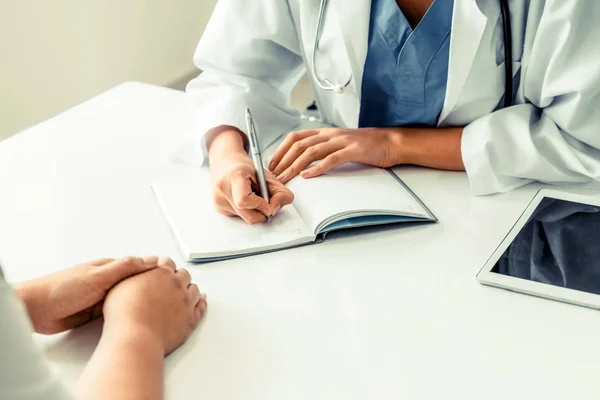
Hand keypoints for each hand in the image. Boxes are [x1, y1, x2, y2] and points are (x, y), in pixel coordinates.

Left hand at [14, 257, 158, 333]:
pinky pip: (118, 309)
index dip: (156, 269)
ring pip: (128, 297)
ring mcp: (103, 296)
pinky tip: (138, 315)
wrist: (37, 309)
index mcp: (110, 267)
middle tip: (171, 291)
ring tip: (160, 304)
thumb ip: (123, 268)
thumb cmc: (61, 288)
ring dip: (141, 299)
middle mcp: (108, 280)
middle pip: (136, 282)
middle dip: (152, 286)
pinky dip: (128, 311)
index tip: (172, 273)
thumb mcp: (97, 276)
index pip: (139, 265)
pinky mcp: (97, 311)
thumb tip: (149, 260)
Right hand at [102, 258, 206, 354]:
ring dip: (189, 289)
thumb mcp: (120, 285)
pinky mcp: (190, 319)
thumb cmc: (125, 313)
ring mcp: (186, 302)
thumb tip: (137, 271)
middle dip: (177, 277)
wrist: (136, 336)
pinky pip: (201, 308)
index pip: (167, 263)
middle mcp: (177, 285)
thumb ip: (133, 275)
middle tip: (170, 282)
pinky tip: (202, 301)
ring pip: (194, 290)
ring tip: (184, 292)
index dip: (163, 266)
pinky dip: (202, 303)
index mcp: (161, 273)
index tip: (161, 269)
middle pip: (183, 275)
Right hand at [210, 149, 294, 223]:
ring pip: (244, 218)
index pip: (244, 200)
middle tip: (267, 203)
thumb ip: (279, 193)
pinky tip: (245, 200)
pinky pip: (238, 218)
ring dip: (255, 212)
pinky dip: (246, 212)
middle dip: (262, 213)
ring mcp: (218, 199)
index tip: (269, 204)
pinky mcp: (218, 208)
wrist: (225, 162)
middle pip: (247, 215)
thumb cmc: (246, 168)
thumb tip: (275, 210)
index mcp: (235, 176)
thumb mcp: (267, 175)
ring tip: (253, 197)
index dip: (260, 206)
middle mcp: (223, 189)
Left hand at [269, 127, 401, 183]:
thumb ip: (324, 149)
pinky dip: (317, 168)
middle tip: (274, 175)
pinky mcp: (353, 150)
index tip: (271, 164)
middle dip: (283, 161)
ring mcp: (341, 141)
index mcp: (326, 132)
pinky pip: (331, 159)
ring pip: (311, 151)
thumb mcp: (341, 144)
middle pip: (299, 145)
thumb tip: (305, 162)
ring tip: (286, 178)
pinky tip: (308, 176)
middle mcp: (330, 134)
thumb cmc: (367, 146)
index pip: (296, 137)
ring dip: (295, 166)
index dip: (281, 150)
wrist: (391, 142)